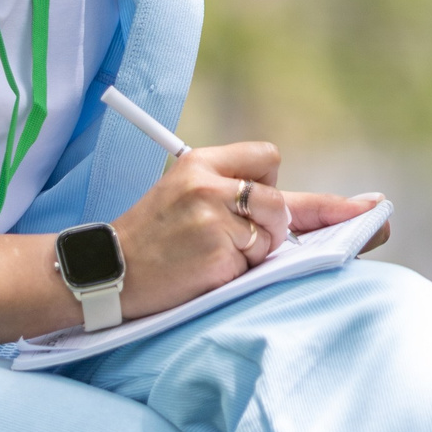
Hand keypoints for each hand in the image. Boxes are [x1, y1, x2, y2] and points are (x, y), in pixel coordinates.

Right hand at [110, 142, 285, 317]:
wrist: (109, 272)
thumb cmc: (153, 236)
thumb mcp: (187, 194)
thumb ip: (238, 192)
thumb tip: (322, 208)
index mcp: (200, 162)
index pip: (268, 157)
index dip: (273, 185)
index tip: (296, 203)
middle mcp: (207, 185)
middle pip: (278, 202)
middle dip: (271, 225)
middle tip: (233, 237)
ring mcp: (212, 221)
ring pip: (270, 236)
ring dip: (253, 252)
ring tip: (210, 253)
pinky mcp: (216, 256)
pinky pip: (253, 265)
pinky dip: (236, 273)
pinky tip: (203, 271)